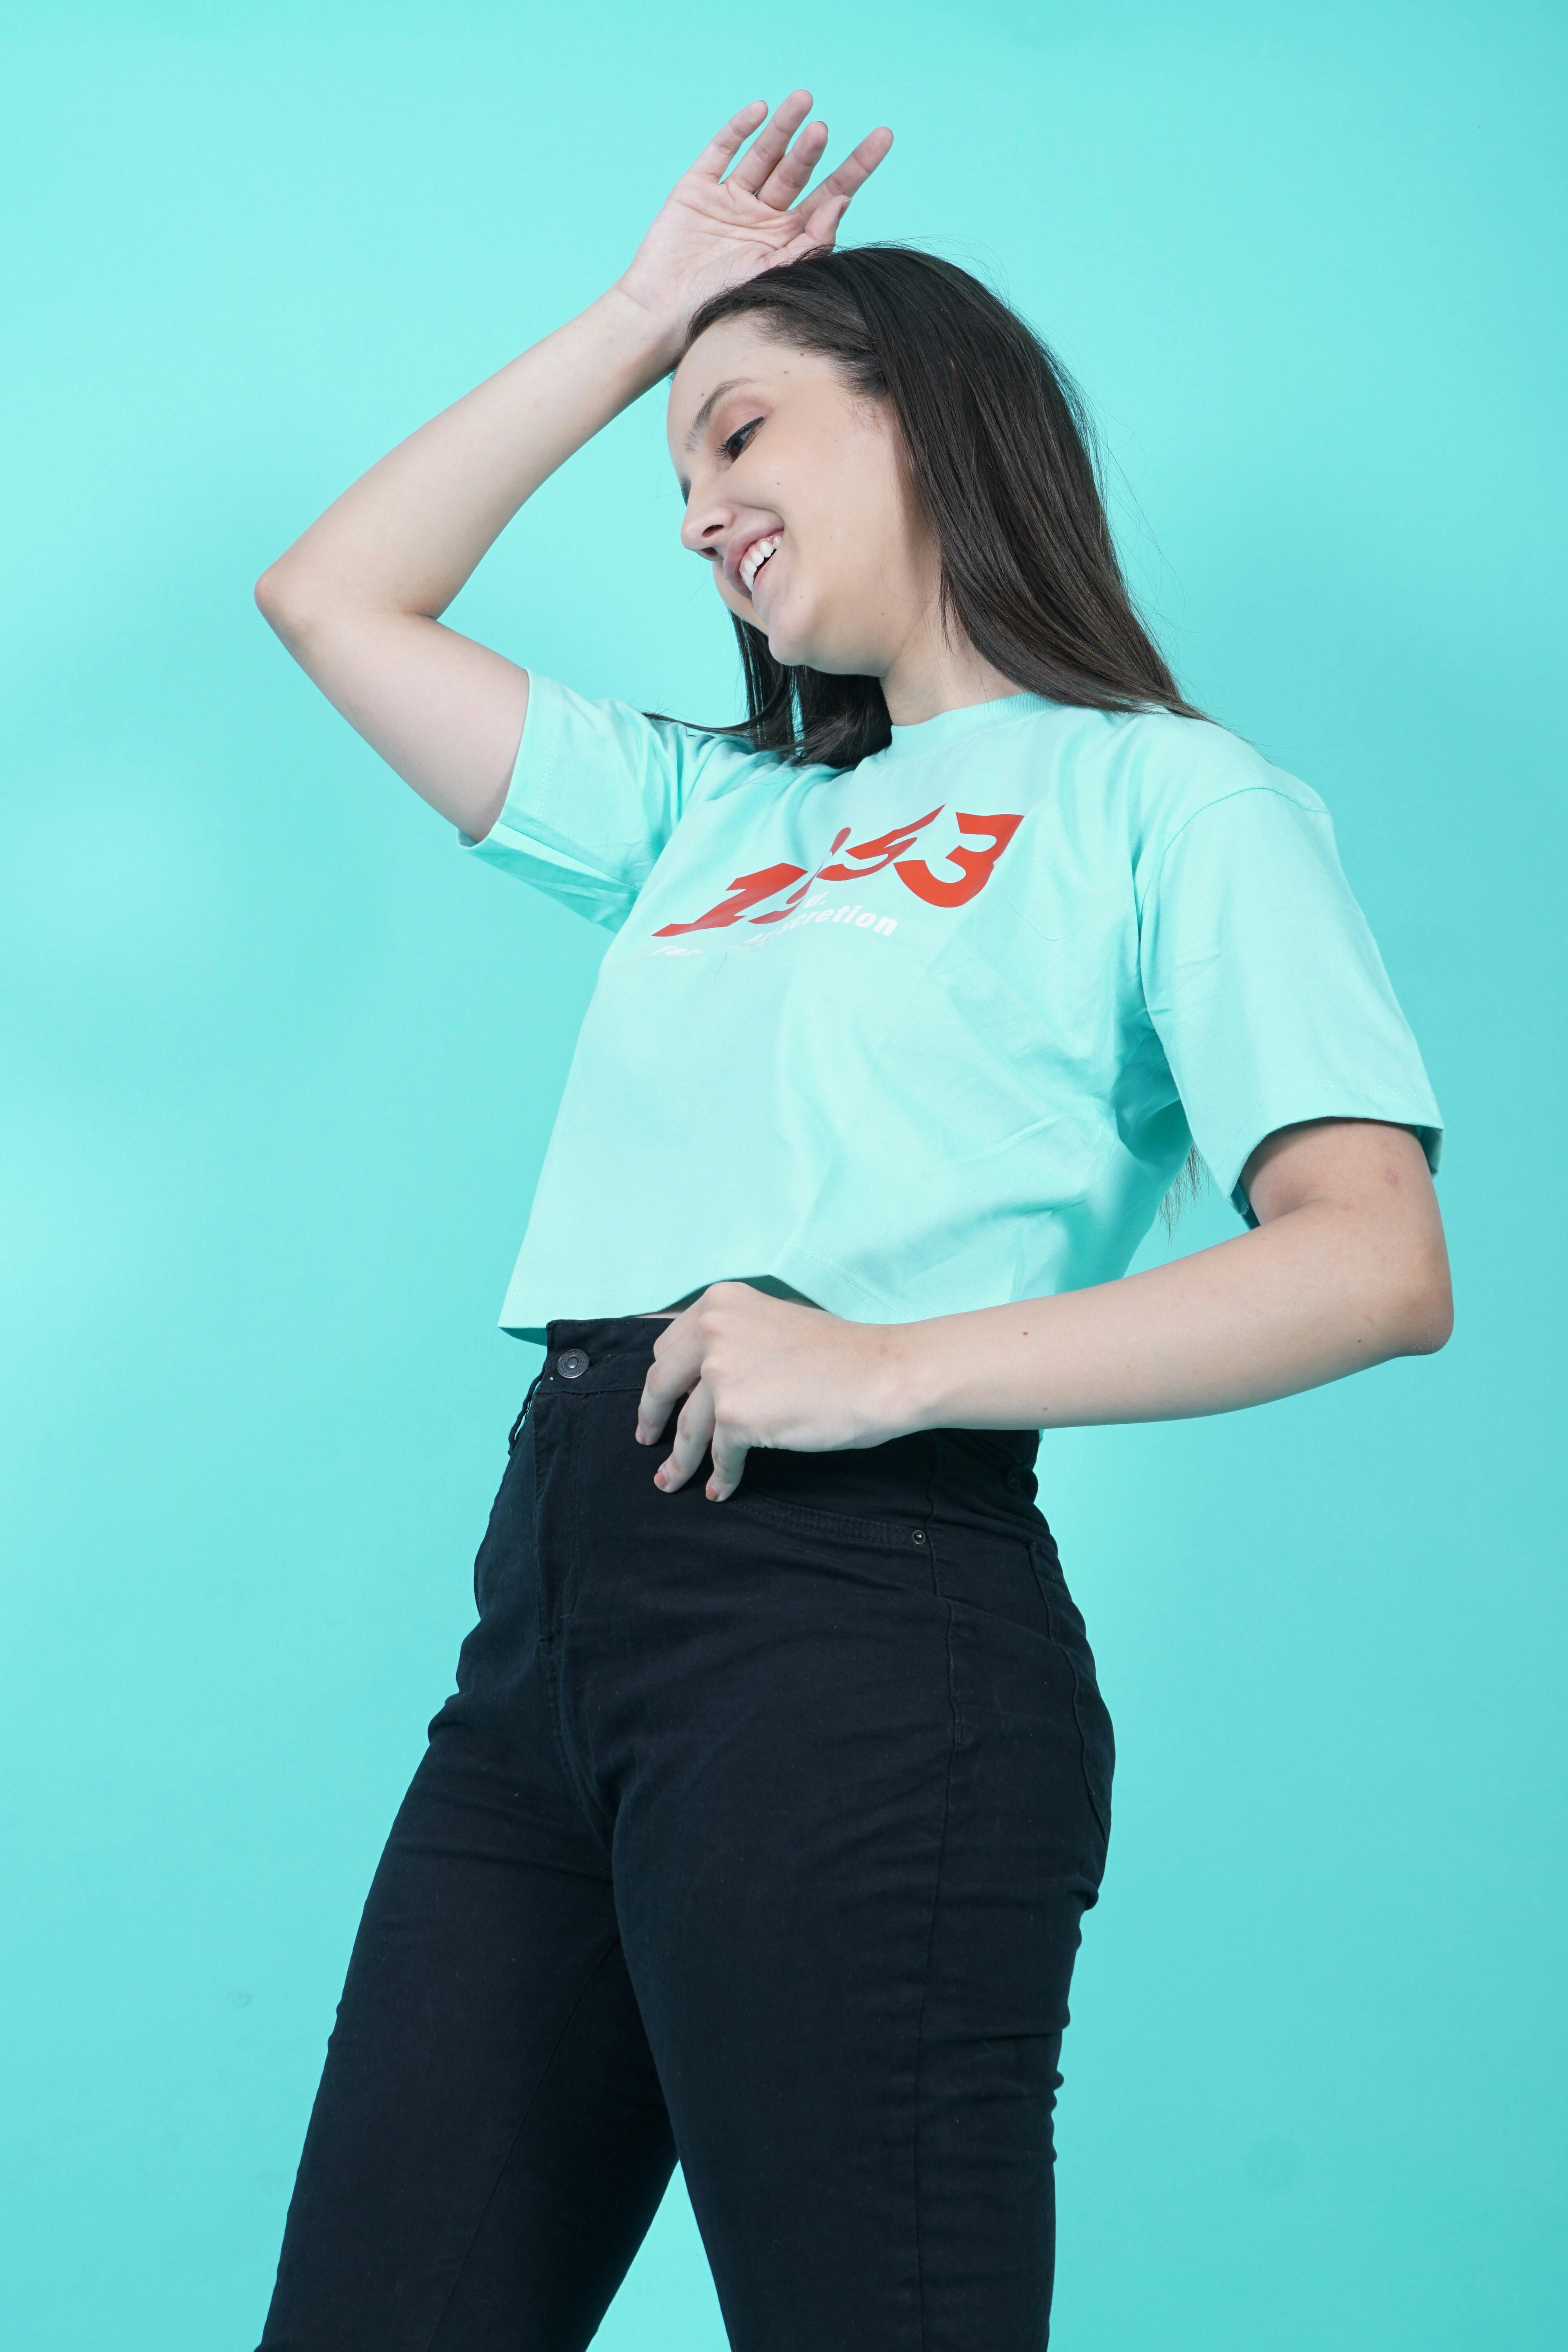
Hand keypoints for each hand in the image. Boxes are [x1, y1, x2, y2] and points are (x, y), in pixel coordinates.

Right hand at [614, 93, 893, 352]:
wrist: (663, 317)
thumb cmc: (721, 309)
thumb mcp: (774, 277)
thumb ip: (809, 243)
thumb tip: (842, 202)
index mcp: (789, 239)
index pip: (831, 195)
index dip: (857, 167)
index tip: (883, 136)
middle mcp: (764, 216)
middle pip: (798, 172)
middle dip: (812, 149)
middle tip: (822, 130)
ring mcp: (731, 200)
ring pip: (764, 156)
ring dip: (783, 130)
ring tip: (803, 101)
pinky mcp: (698, 190)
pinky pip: (721, 152)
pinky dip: (739, 130)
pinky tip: (761, 111)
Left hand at [634, 1282, 914, 1500]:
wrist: (882, 1374)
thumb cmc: (841, 1352)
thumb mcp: (773, 1321)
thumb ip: (733, 1337)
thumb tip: (703, 1373)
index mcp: (720, 1302)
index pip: (669, 1346)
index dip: (662, 1379)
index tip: (657, 1400)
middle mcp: (712, 1330)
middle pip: (662, 1383)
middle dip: (652, 1416)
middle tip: (646, 1439)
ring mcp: (721, 1373)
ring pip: (687, 1428)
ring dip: (679, 1460)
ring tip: (672, 1481)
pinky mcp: (736, 1416)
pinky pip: (718, 1455)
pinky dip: (720, 1476)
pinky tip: (722, 1489)